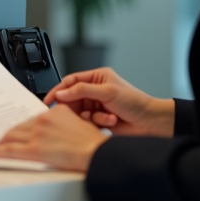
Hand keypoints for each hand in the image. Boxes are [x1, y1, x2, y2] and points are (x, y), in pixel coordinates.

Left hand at [0, 105, 108, 171]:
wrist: (98, 154)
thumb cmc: (94, 145)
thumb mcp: (80, 125)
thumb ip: (64, 126)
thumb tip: (57, 134)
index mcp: (55, 112)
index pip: (31, 120)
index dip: (20, 129)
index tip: (15, 133)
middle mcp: (44, 119)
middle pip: (19, 128)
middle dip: (7, 136)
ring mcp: (38, 133)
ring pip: (11, 137)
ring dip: (0, 143)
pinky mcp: (35, 148)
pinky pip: (10, 150)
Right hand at [43, 67, 174, 137]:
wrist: (150, 122)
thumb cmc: (135, 102)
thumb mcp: (107, 91)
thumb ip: (81, 90)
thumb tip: (61, 92)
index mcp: (97, 78)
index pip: (71, 81)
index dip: (58, 90)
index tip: (49, 100)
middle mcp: (95, 91)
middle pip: (73, 99)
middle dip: (76, 107)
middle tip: (76, 114)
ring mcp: (97, 106)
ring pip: (80, 113)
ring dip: (91, 117)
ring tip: (106, 117)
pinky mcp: (99, 120)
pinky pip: (88, 122)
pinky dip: (98, 123)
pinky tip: (110, 122)